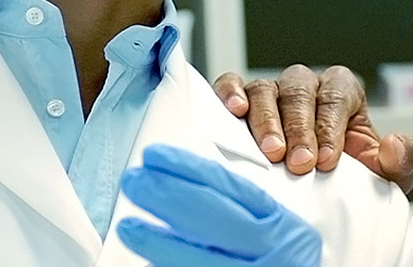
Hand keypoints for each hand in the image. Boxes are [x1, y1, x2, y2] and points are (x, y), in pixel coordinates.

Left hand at [116, 144, 320, 266]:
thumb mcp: (277, 239)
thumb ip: (244, 218)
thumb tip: (182, 194)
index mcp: (284, 228)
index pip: (233, 189)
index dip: (189, 168)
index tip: (156, 156)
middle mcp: (275, 253)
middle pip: (215, 217)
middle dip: (169, 195)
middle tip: (135, 181)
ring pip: (201, 256)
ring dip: (160, 242)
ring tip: (128, 227)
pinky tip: (147, 263)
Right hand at [214, 65, 412, 192]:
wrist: (322, 192)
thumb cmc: (353, 178)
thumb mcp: (388, 174)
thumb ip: (403, 158)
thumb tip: (393, 145)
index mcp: (343, 92)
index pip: (336, 97)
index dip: (330, 126)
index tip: (326, 162)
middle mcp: (306, 86)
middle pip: (299, 92)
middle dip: (299, 128)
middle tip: (298, 163)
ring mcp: (272, 91)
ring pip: (264, 89)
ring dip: (266, 121)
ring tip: (270, 153)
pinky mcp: (241, 100)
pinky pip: (231, 84)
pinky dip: (229, 93)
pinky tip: (234, 111)